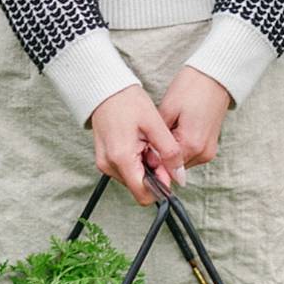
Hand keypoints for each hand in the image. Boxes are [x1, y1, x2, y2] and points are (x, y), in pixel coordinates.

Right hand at [89, 83, 188, 200]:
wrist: (106, 89)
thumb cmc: (128, 102)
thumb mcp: (155, 124)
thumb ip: (170, 152)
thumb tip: (180, 176)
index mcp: (122, 158)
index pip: (144, 194)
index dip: (160, 186)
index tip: (167, 168)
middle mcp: (109, 166)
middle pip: (138, 187)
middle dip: (153, 173)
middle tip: (156, 148)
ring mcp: (104, 164)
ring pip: (132, 179)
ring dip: (144, 167)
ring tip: (145, 142)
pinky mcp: (104, 159)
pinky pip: (125, 170)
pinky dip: (135, 162)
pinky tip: (138, 143)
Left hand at [157, 64, 232, 170]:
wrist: (215, 77)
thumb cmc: (190, 88)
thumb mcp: (167, 110)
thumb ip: (158, 137)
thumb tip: (148, 155)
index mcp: (191, 144)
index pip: (165, 165)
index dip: (151, 158)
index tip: (142, 147)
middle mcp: (203, 153)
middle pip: (174, 167)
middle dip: (160, 157)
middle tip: (150, 138)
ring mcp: (208, 152)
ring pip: (181, 163)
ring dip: (170, 153)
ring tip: (163, 132)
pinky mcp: (210, 147)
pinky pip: (190, 155)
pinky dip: (180, 149)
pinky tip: (174, 132)